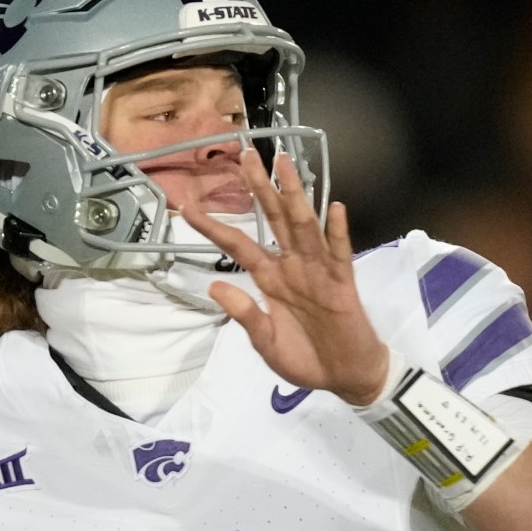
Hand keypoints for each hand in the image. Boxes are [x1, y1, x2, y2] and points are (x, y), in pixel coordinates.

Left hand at [177, 147, 391, 405]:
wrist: (343, 376)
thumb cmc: (305, 358)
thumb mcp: (266, 342)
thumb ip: (245, 314)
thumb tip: (215, 288)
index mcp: (270, 279)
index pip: (237, 245)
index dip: (213, 226)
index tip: (188, 206)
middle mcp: (292, 266)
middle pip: (273, 219)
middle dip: (259, 187)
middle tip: (246, 154)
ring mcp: (318, 270)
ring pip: (303, 225)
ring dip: (294, 194)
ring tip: (283, 164)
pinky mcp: (343, 283)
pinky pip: (340, 253)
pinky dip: (337, 232)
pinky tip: (334, 208)